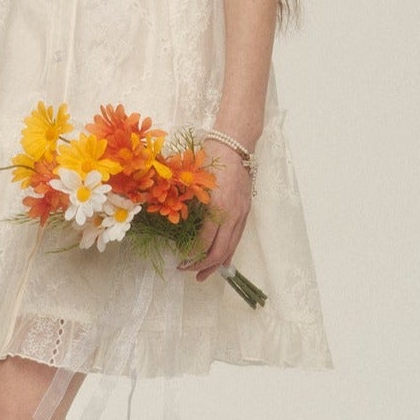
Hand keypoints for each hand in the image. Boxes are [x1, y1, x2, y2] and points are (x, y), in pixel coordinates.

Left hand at [177, 141, 251, 281]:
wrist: (235, 144)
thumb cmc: (211, 157)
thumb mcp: (193, 179)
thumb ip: (186, 202)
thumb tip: (173, 223)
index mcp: (217, 207)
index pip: (205, 241)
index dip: (192, 256)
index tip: (179, 262)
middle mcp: (232, 214)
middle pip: (220, 251)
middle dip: (203, 266)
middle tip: (188, 272)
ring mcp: (241, 214)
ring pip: (231, 247)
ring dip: (217, 264)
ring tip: (204, 275)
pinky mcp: (245, 211)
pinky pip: (237, 238)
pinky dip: (228, 252)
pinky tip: (221, 262)